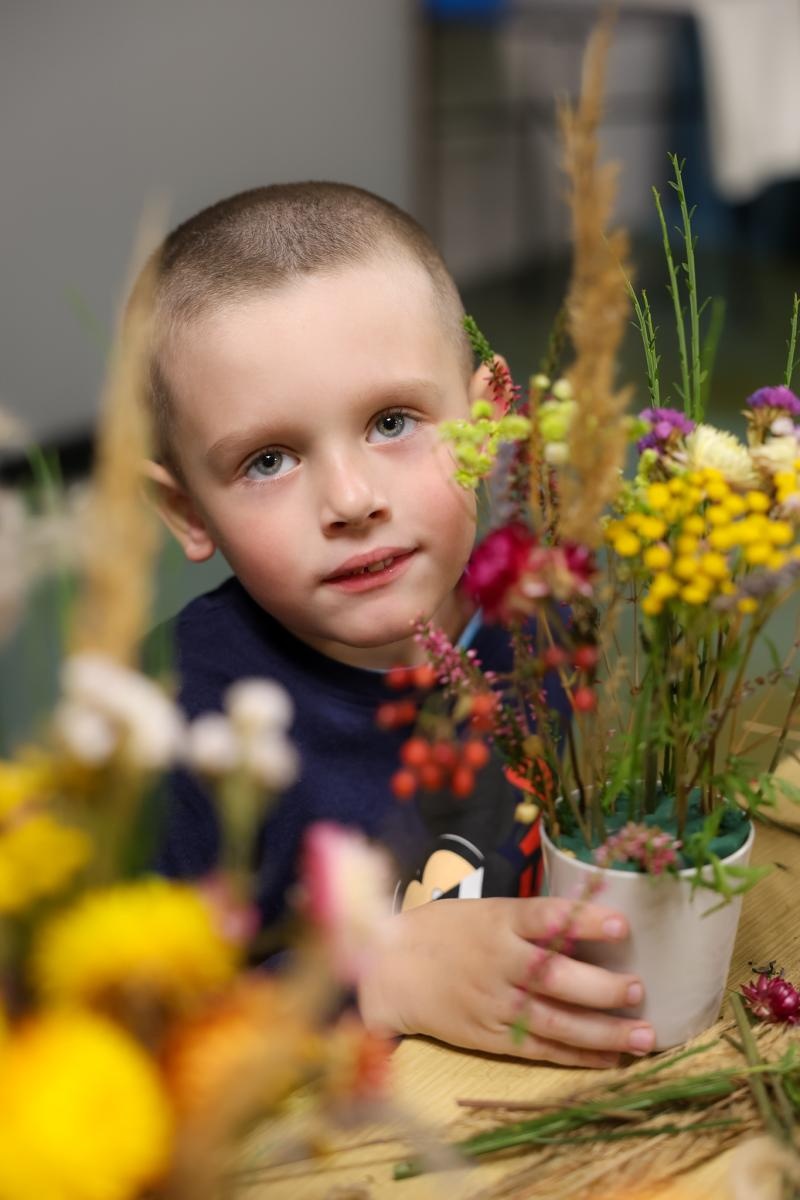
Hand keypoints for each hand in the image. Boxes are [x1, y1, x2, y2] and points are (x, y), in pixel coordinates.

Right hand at [357, 897, 654, 1067]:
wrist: (391, 970)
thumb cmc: (445, 932)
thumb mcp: (484, 911)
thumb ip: (530, 921)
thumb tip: (590, 924)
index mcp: (497, 922)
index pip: (545, 917)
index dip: (583, 921)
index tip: (622, 924)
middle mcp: (498, 962)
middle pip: (553, 976)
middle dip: (600, 986)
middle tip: (638, 989)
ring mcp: (493, 1003)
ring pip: (554, 1021)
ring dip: (602, 1031)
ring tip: (643, 1036)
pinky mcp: (489, 1036)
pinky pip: (539, 1048)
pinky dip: (577, 1055)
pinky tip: (612, 1058)